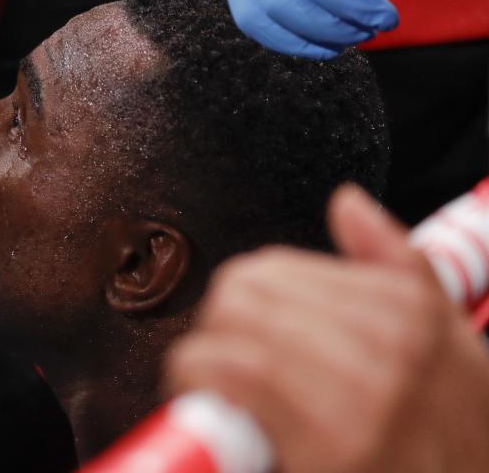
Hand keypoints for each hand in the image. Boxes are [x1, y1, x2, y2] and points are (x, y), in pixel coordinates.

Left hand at [167, 185, 488, 471]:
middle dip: (220, 321)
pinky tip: (210, 399)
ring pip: (231, 325)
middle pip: (245, 290)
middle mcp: (389, 344)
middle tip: (223, 355)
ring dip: (203, 353)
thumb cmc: (450, 430)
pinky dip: (198, 379)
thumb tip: (348, 202)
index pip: (275, 267)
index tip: (243, 328)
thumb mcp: (447, 342)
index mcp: (408, 309)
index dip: (244, 299)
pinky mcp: (331, 446)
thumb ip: (396, 263)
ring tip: (209, 380)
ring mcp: (361, 396)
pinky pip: (228, 375)